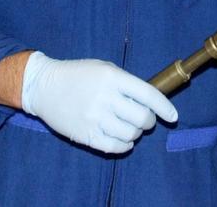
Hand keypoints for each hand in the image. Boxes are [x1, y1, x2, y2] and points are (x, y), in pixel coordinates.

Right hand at [20, 52, 177, 153]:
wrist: (44, 86)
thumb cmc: (77, 75)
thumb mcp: (103, 69)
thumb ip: (127, 83)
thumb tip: (152, 101)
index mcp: (112, 77)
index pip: (148, 94)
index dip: (164, 107)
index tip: (172, 116)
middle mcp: (105, 98)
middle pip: (142, 118)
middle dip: (149, 121)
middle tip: (144, 119)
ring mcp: (95, 118)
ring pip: (131, 134)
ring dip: (135, 133)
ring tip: (128, 126)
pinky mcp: (86, 135)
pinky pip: (115, 147)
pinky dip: (125, 145)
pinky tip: (122, 139)